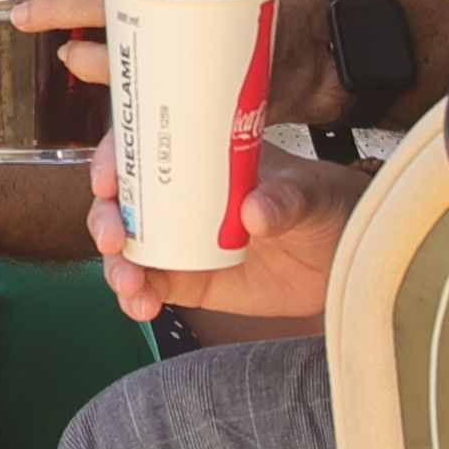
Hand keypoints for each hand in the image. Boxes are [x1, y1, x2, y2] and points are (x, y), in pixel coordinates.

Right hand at [88, 134, 367, 335]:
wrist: (345, 260)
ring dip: (115, 264)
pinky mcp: (189, 281)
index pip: (145, 142)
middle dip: (104, 217)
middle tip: (112, 238)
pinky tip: (141, 306)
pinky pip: (149, 286)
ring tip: (131, 284)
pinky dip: (135, 297)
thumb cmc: (327, 205)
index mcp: (201, 156)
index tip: (107, 177)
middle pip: (122, 199)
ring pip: (127, 247)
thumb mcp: (312, 194)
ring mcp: (180, 239)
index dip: (114, 154)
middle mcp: (181, 196)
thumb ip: (286, 200)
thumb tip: (254, 211)